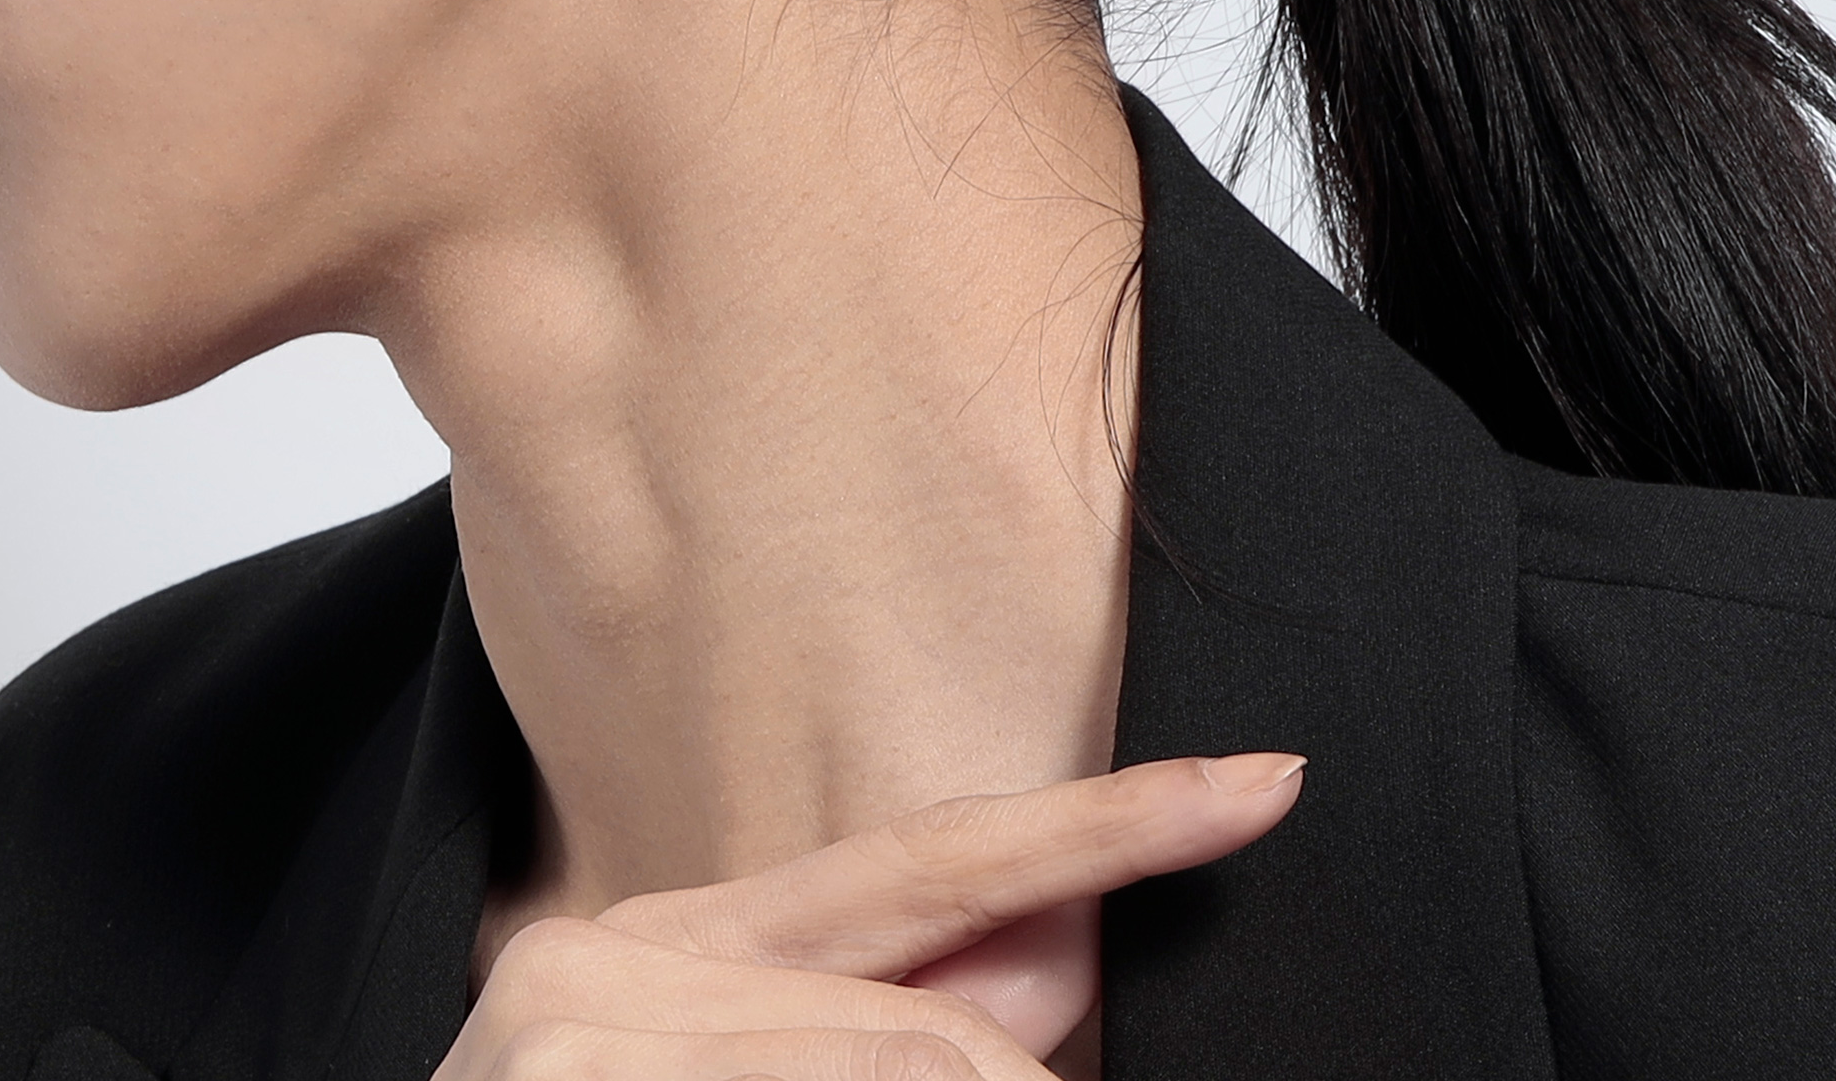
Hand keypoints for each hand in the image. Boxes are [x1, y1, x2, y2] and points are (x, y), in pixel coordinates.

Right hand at [436, 751, 1304, 1079]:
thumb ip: (878, 1027)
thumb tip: (1050, 972)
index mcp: (640, 954)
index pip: (922, 867)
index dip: (1106, 830)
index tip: (1258, 784)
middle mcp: (597, 977)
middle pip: (936, 1034)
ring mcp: (577, 1048)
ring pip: (920, 1079)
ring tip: (1015, 1078)